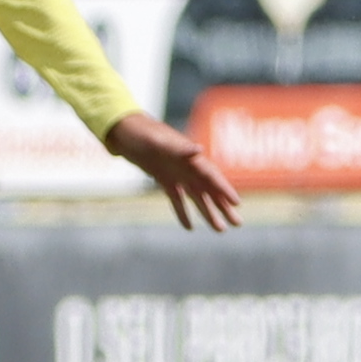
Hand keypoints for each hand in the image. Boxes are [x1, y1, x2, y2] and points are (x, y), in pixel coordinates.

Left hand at [111, 110, 246, 231]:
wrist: (123, 131)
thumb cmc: (142, 133)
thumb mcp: (158, 141)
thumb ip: (179, 148)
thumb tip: (200, 150)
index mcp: (190, 156)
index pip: (212, 175)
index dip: (225, 189)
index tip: (237, 203)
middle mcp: (187, 166)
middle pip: (210, 189)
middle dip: (224, 206)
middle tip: (237, 223)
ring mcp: (177, 174)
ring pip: (197, 197)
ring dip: (209, 212)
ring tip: (220, 230)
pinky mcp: (164, 180)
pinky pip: (177, 199)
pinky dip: (183, 213)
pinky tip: (190, 228)